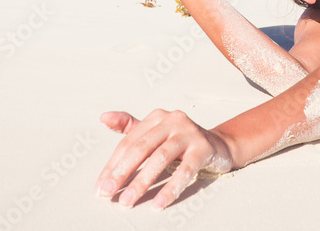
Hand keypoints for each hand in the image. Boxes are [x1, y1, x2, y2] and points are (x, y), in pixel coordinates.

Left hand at [96, 109, 232, 209]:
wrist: (218, 146)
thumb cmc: (182, 141)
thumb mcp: (155, 131)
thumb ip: (130, 127)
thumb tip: (104, 118)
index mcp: (157, 118)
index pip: (129, 142)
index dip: (113, 165)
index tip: (101, 185)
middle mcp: (172, 121)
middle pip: (141, 148)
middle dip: (122, 172)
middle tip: (108, 193)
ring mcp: (189, 133)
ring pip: (160, 158)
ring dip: (142, 182)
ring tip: (128, 200)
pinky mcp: (203, 148)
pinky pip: (185, 170)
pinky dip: (170, 188)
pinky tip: (159, 202)